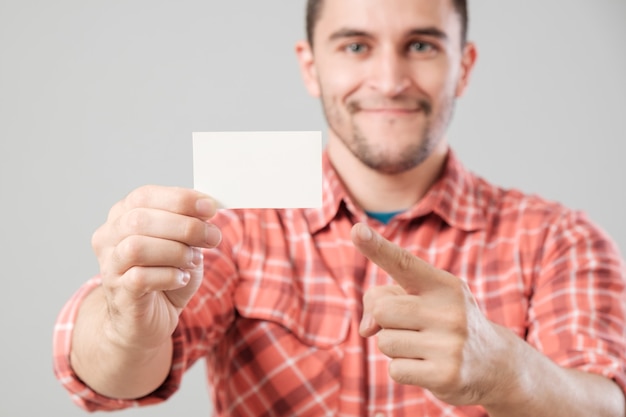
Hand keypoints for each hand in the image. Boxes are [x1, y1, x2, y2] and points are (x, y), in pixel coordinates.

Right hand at [91, 185, 221, 351]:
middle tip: (212, 237)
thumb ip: (191, 224)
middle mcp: (109, 237)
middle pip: (140, 220)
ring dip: (176, 252)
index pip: (144, 196)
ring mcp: (110, 266)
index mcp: (123, 216)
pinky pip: (140, 278)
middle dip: (184, 226)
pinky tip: (181, 278)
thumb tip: (208, 208)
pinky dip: (169, 276)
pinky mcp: (119, 293)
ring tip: (193, 260)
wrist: (148, 319)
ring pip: (136, 247)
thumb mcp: (183, 244)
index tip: (210, 207)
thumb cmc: (165, 276)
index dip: (179, 199)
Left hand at [352, 223, 512, 406]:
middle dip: (386, 320)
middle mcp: (449, 310)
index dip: (376, 247)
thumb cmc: (445, 322)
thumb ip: (383, 300)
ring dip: (395, 347)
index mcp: (443, 284)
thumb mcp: (421, 300)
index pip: (402, 263)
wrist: (495, 364)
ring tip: (424, 347)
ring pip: (384, 341)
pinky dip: (404, 370)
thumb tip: (366, 329)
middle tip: (413, 326)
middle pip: (381, 309)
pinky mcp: (446, 376)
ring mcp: (450, 345)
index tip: (356, 230)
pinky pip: (394, 370)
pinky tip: (428, 367)